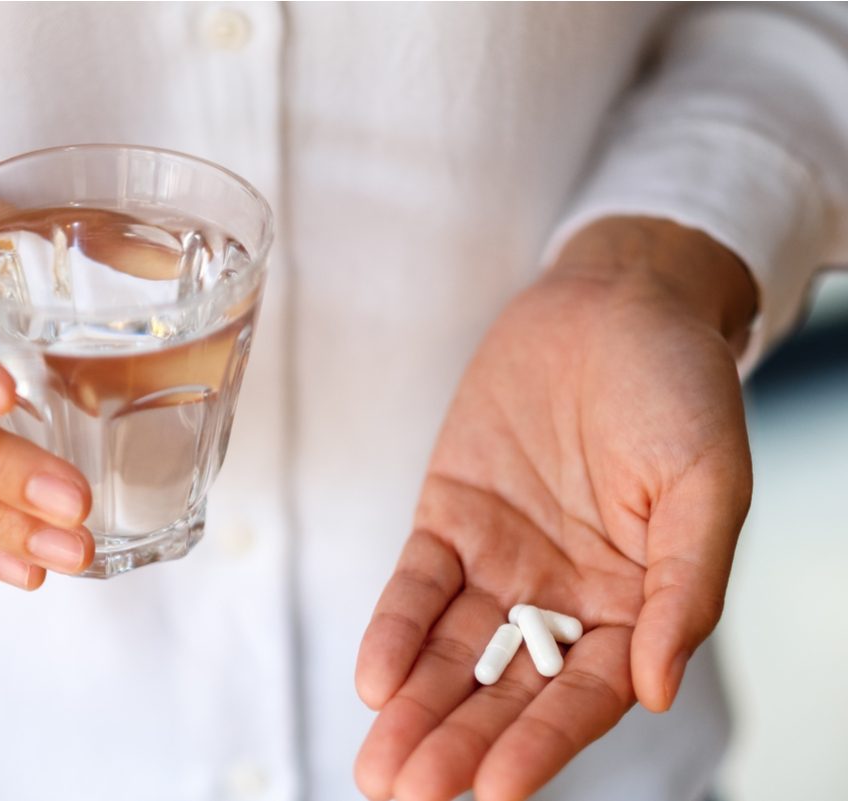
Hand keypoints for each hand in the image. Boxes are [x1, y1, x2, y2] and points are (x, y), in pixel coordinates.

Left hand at [353, 217, 756, 799]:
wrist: (612, 304)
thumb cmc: (677, 387)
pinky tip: (374, 676)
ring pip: (452, 650)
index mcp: (634, 602)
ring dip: (414, 704)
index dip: (541, 743)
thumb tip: (656, 687)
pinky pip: (417, 584)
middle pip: (505, 688)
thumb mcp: (705, 485)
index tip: (495, 790)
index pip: (584, 695)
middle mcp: (563, 595)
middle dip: (458, 741)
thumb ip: (682, 587)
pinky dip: (395, 628)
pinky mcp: (451, 518)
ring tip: (379, 762)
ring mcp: (502, 560)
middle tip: (408, 791)